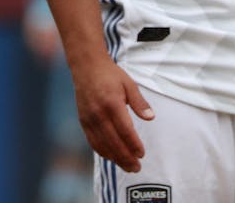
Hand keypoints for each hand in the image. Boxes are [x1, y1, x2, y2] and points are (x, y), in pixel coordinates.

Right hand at [69, 55, 153, 172]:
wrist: (86, 67)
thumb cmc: (110, 75)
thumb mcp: (129, 84)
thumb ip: (139, 103)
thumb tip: (151, 118)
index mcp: (112, 103)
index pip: (125, 130)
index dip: (133, 145)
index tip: (142, 154)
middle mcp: (98, 113)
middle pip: (113, 142)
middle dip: (126, 158)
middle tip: (137, 168)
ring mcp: (89, 119)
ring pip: (102, 145)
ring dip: (115, 159)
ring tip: (127, 167)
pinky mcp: (83, 121)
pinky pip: (93, 142)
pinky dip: (103, 152)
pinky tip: (112, 158)